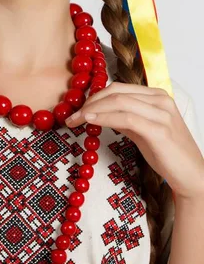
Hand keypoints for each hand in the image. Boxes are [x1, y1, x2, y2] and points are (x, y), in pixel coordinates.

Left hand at [65, 81, 203, 200]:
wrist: (191, 176)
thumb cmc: (167, 153)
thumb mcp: (142, 130)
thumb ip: (125, 118)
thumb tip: (100, 112)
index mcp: (156, 95)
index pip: (118, 88)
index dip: (94, 96)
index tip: (78, 108)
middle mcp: (160, 100)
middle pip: (116, 92)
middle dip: (90, 102)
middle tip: (73, 115)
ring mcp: (161, 114)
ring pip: (119, 102)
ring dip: (93, 110)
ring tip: (77, 119)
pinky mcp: (159, 130)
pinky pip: (126, 118)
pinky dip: (105, 118)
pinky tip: (91, 122)